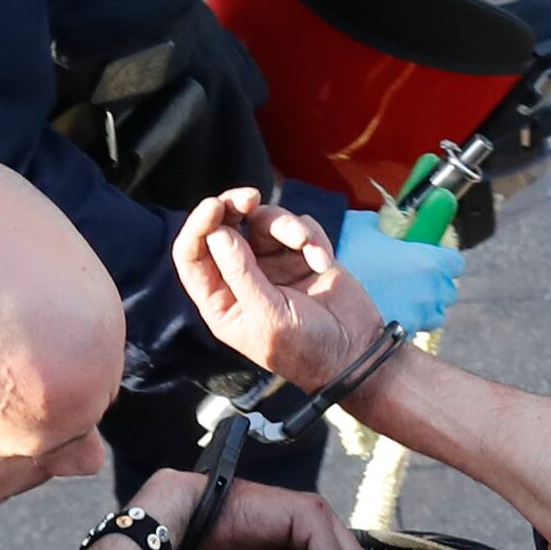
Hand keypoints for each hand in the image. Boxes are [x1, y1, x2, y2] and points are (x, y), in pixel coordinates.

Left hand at [173, 189, 385, 388]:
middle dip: (235, 208)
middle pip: (224, 228)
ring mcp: (272, 265)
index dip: (198, 228)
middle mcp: (242, 278)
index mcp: (222, 301)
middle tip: (250, 198)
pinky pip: (299, 227)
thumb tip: (218, 233)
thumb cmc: (307, 349)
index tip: (214, 207)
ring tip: (306, 243)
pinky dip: (312, 238)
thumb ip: (241, 274)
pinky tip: (324, 263)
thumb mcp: (269, 317)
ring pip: (265, 222)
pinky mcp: (301, 254)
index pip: (193, 257)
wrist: (357, 351)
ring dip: (286, 226)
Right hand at [332, 213, 460, 337]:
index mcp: (429, 263)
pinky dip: (406, 320)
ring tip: (403, 296)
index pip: (456, 262)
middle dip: (435, 283)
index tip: (433, 255)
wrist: (321, 287)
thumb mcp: (367, 227)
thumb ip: (386, 226)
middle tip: (415, 276)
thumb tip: (386, 223)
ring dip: (424, 305)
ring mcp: (417, 315)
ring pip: (434, 313)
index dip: (444, 257)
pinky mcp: (401, 332)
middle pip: (448, 290)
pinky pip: (412, 326)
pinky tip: (389, 309)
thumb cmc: (345, 252)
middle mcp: (430, 292)